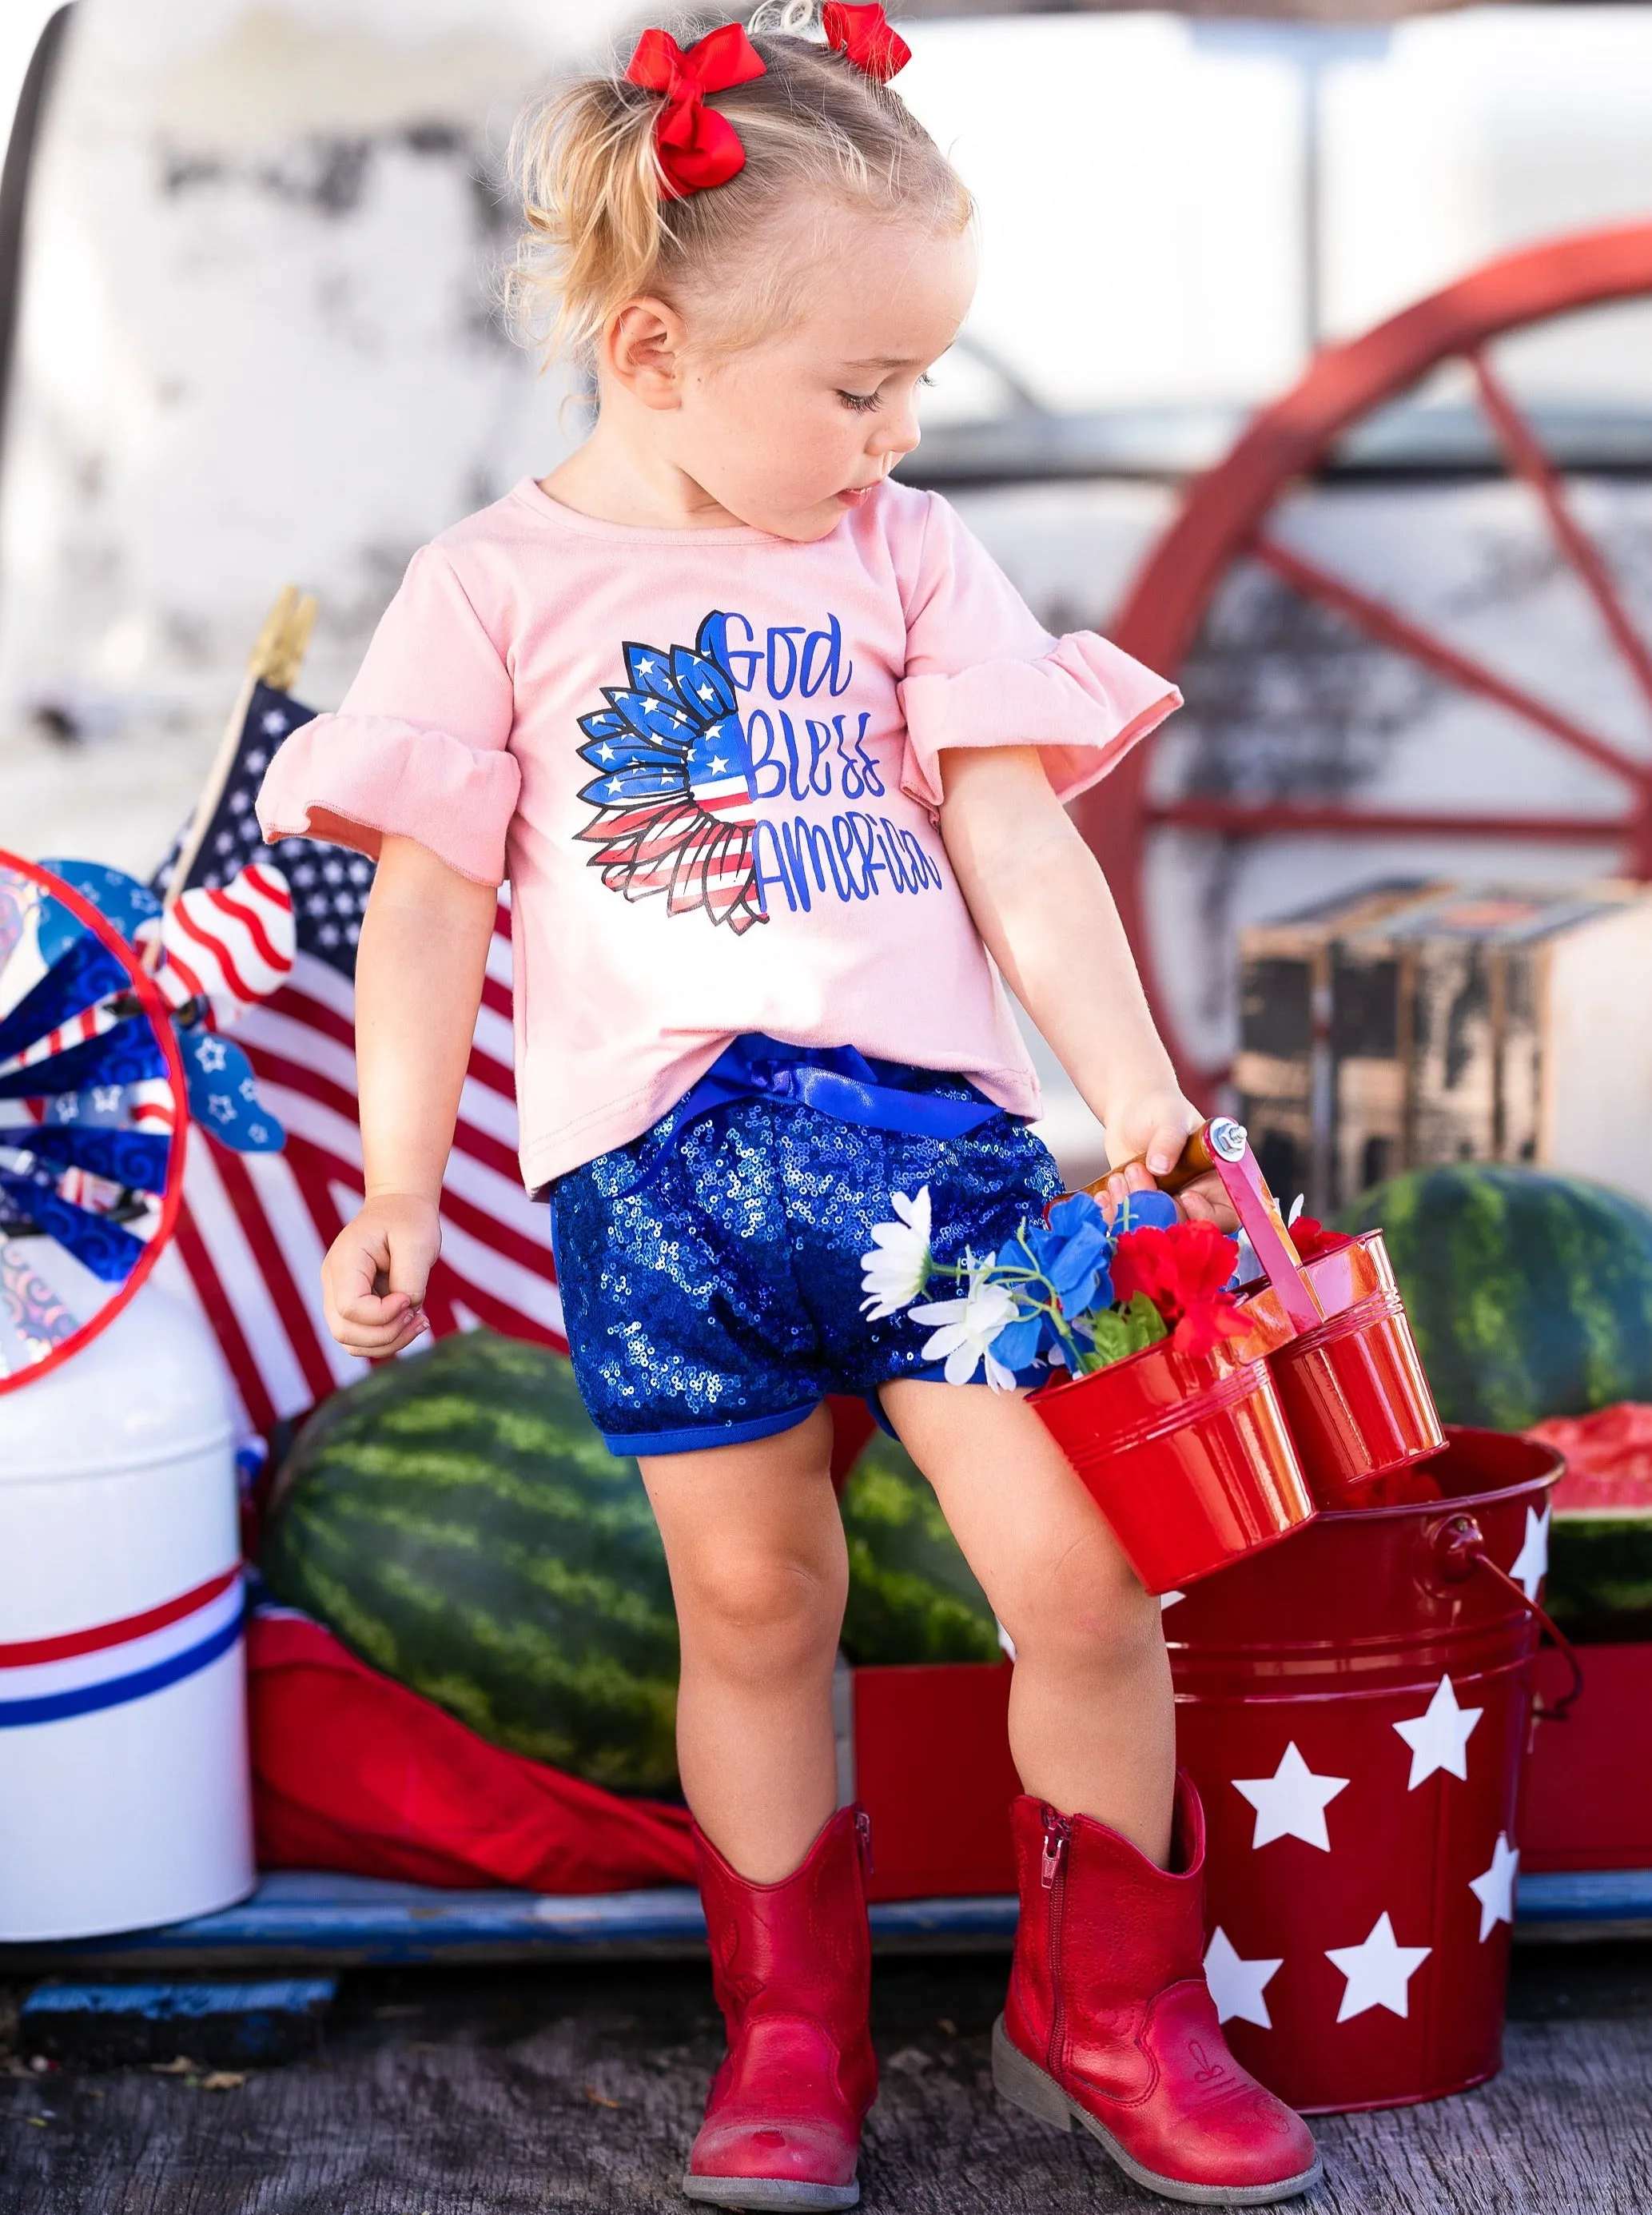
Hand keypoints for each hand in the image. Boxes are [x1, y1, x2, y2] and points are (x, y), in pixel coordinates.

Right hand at [322, 1191, 440, 1355]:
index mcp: (344, 1261)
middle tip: (419, 1316)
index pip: (350, 1308)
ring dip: (388, 1342)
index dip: (383, 1315)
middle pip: (344, 1332)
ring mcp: (338, 1295)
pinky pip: (362, 1337)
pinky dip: (387, 1339)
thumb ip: (410, 1278)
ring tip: (420, 1321)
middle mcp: (333, 1281)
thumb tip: (406, 1309)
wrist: (399, 1207)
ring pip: (350, 1342)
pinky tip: (413, 1322)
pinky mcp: (352, 1305)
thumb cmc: (409, 1219)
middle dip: (386, 1335)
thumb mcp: (417, 1242)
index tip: (409, 1298)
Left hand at [1097, 1089, 1239, 1232]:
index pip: (1225, 1216)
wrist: (1131, 1111)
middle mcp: (1196, 1200)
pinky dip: (1115, 1216)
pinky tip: (1104, 1196)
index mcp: (1217, 1181)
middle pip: (1185, 1228)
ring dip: (1132, 1209)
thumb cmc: (1160, 1109)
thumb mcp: (1168, 1119)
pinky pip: (1130, 1226)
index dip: (1205, 1214)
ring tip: (1119, 1178)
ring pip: (1153, 1229)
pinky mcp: (1141, 1210)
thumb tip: (1160, 1166)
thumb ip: (1169, 1140)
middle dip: (1158, 1207)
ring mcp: (1167, 1208)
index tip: (1184, 1196)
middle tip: (1137, 1173)